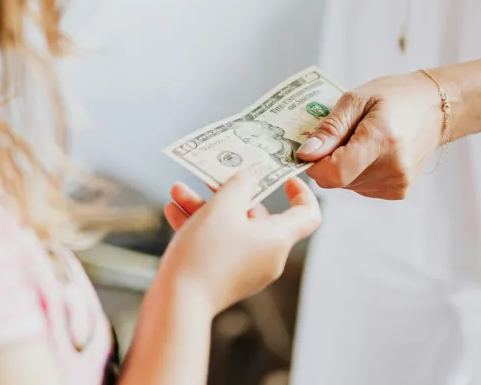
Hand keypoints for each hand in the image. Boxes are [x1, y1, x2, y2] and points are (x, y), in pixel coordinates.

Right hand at [158, 174, 320, 314]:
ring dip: (204, 207)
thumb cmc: (205, 253)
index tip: (284, 178)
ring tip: (178, 190)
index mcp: (278, 239)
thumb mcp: (222, 208)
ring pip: (231, 228)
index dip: (302, 192)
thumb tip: (249, 178)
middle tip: (209, 178)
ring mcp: (247, 270)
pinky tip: (173, 211)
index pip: (308, 214)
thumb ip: (239, 185)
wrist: (178, 303)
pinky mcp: (226, 278)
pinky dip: (200, 227)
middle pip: (257, 216)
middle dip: (228, 193)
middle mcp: (268, 257)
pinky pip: (219, 245)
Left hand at [295, 72, 447, 199]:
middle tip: (344, 134)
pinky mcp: (398, 191)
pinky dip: (357, 172)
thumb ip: (330, 128)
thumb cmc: (394, 97)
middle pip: (336, 180)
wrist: (435, 108)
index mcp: (382, 140)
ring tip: (362, 140)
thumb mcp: (356, 99)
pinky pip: (360, 187)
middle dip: (328, 160)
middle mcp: (393, 168)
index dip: (315, 163)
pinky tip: (372, 153)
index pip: (334, 172)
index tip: (313, 146)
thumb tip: (305, 154)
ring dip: (343, 166)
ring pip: (346, 185)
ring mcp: (398, 183)